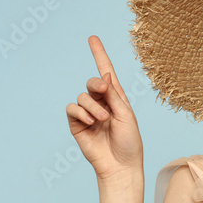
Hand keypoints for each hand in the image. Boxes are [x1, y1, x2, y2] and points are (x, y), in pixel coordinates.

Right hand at [66, 36, 143, 180]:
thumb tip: (105, 74)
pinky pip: (72, 109)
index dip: (99, 54)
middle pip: (92, 82)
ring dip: (92, 106)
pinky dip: (81, 113)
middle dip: (96, 84)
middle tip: (103, 90)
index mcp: (117, 98)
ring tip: (102, 120)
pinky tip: (90, 122)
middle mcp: (102, 103)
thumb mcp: (126, 115)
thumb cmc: (129, 142)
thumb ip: (114, 95)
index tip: (92, 38)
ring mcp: (88, 114)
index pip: (106, 73)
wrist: (120, 165)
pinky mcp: (77, 125)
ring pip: (82, 97)